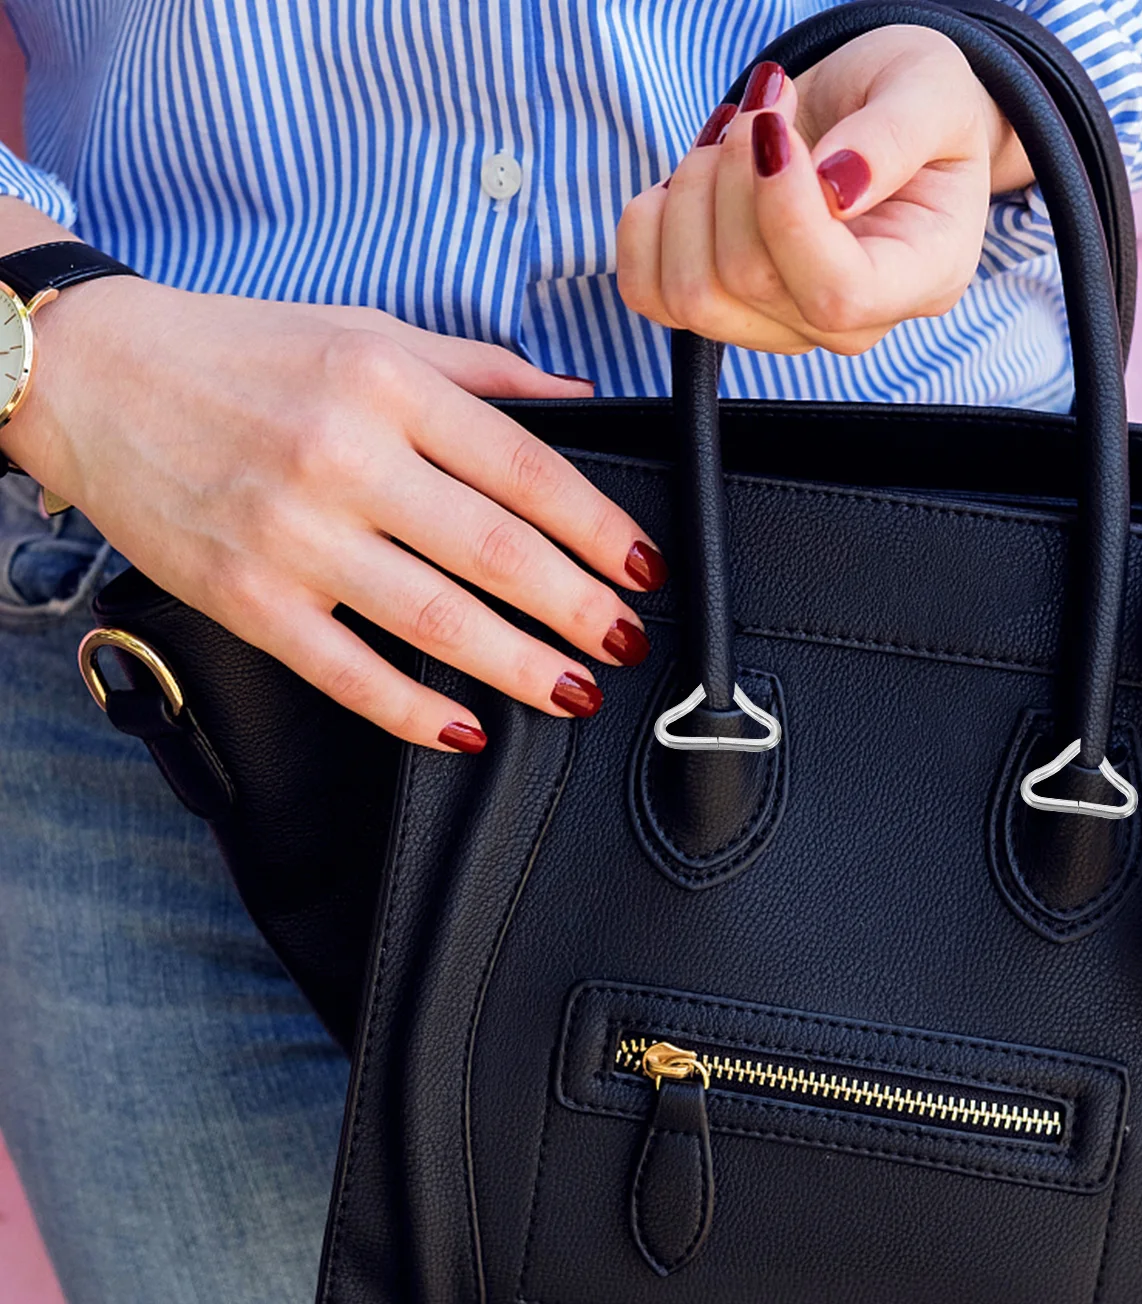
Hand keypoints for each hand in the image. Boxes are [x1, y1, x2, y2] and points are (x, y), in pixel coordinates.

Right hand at [3, 275, 666, 749]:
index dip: (599, 531)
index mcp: (386, 384)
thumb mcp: (367, 333)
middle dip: (579, 609)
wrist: (93, 377)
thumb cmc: (238, 354)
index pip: (526, 471)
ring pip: (437, 620)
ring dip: (521, 666)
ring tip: (574, 691)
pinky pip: (348, 672)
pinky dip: (414, 711)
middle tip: (624, 640)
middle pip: (496, 552)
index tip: (643, 568)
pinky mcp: (248, 597)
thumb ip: (480, 371)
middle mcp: (344, 457)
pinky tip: (466, 727)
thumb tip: (577, 401)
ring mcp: (293, 533)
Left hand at [616, 26, 1031, 356]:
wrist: (876, 116)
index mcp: (921, 276)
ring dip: (692, 191)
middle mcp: (850, 324)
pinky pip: (650, 293)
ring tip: (735, 133)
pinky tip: (695, 174)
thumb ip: (894, 136)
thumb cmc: (916, 103)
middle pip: (751, 282)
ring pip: (692, 294)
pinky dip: (650, 222)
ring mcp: (782, 328)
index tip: (777, 130)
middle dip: (735, 171)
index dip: (786, 215)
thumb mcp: (932, 90)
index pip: (837, 295)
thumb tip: (833, 188)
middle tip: (763, 107)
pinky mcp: (724, 311)